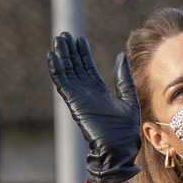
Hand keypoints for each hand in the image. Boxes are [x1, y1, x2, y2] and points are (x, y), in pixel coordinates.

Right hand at [47, 32, 141, 182]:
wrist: (119, 148)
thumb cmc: (126, 130)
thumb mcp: (129, 98)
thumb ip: (124, 78)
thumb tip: (121, 56)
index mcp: (99, 92)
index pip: (88, 68)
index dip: (83, 54)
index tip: (80, 40)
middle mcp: (87, 92)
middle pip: (75, 67)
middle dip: (70, 51)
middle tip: (64, 34)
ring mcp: (79, 96)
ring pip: (67, 71)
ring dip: (62, 56)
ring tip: (58, 39)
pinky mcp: (74, 101)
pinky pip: (62, 82)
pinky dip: (57, 69)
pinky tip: (52, 56)